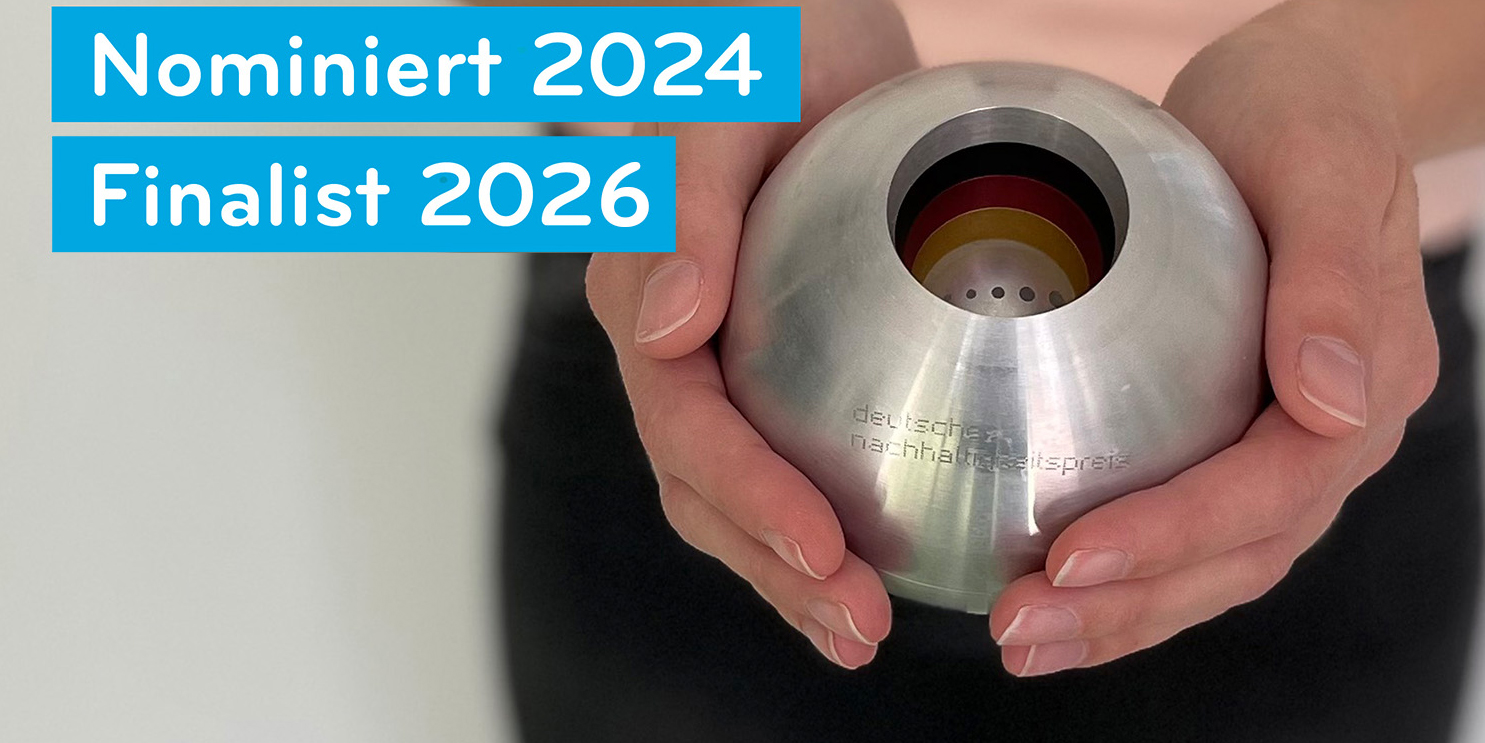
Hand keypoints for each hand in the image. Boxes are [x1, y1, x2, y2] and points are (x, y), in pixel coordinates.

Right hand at [585, 0, 916, 668]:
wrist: (791, 25)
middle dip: (775, 568)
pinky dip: (830, 514)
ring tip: (865, 630)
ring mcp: (716, 357)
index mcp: (639, 289)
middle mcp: (667, 340)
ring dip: (795, 569)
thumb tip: (666, 325)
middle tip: (859, 630)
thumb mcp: (727, 96)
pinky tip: (890, 557)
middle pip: (702, 485)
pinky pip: (788, 450)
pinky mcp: (770, 356)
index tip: (828, 551)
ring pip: (736, 490)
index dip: (746, 497)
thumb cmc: (756, 37)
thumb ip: (686, 202)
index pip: (683, 421)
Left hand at [988, 6, 1439, 675]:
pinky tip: (1049, 586)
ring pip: (1217, 562)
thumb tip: (1330, 401)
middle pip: (1241, 553)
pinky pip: (1189, 523)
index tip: (1070, 559)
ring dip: (1121, 614)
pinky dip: (1125, 569)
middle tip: (1020, 632)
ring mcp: (1290, 440)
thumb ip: (1331, 278)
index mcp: (1373, 377)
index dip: (1175, 537)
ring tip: (1022, 640)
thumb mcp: (1315, 159)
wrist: (1300, 95)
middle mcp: (1337, 430)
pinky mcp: (1237, 432)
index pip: (1274, 490)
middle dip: (1130, 607)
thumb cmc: (1304, 111)